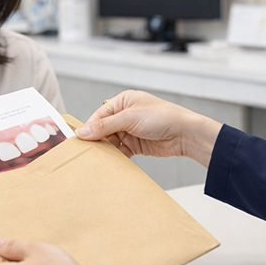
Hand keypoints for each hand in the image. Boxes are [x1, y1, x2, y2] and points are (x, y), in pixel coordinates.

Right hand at [76, 90, 221, 166]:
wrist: (185, 134)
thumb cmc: (162, 117)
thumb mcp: (130, 118)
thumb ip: (105, 126)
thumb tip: (83, 131)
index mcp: (123, 101)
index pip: (100, 115)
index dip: (90, 128)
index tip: (80, 140)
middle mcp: (125, 115)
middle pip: (103, 129)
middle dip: (97, 140)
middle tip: (87, 152)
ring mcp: (131, 130)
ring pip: (111, 141)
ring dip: (106, 150)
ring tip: (98, 159)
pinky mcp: (136, 144)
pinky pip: (120, 151)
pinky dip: (116, 157)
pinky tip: (111, 163)